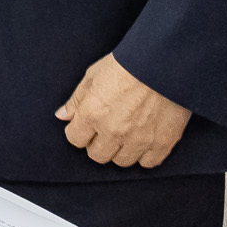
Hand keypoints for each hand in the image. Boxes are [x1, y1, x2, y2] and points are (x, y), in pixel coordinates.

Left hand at [56, 53, 191, 167]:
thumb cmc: (127, 64)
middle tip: (106, 130)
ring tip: (126, 134)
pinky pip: (149, 162)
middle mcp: (113, 131)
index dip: (79, 132)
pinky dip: (145, 155)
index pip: (75, 139)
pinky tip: (144, 140)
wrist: (164, 63)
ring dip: (121, 150)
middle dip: (98, 144)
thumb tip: (62, 116)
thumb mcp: (93, 75)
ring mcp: (139, 139)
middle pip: (98, 155)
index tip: (86, 126)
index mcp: (92, 113)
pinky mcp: (163, 143)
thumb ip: (76, 99)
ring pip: (122, 161)